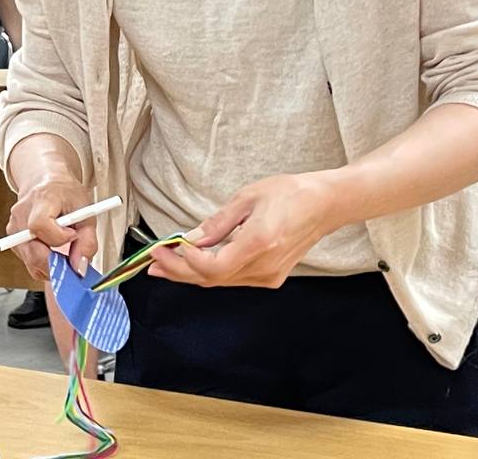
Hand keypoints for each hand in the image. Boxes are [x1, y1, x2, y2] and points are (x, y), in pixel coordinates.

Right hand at [5, 171, 95, 280]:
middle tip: (72, 255)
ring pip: (31, 262)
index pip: (40, 225)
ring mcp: (14, 228)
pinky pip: (29, 262)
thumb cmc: (65, 193)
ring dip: (51, 264)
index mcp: (41, 199)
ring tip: (63, 249)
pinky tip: (52, 250)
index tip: (72, 234)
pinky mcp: (12, 240)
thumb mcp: (85, 211)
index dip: (59, 237)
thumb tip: (80, 267)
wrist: (45, 181)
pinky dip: (43, 263)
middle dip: (57, 262)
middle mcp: (21, 214)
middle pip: (33, 252)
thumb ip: (87, 241)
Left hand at [150, 172, 341, 287]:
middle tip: (153, 263)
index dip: (183, 262)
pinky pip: (233, 279)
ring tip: (166, 264)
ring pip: (221, 282)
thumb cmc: (291, 194)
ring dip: (191, 274)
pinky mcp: (271, 277)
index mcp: (259, 243)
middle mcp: (265, 266)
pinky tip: (194, 264)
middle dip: (178, 272)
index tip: (162, 249)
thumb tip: (190, 239)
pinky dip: (210, 273)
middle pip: (212, 280)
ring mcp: (269, 276)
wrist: (324, 205)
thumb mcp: (247, 198)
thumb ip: (217, 223)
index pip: (212, 267)